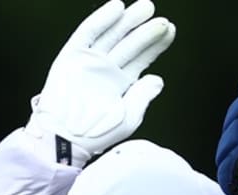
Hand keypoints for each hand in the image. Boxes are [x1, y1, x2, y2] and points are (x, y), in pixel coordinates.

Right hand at [26, 0, 175, 164]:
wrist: (67, 137)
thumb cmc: (97, 133)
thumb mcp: (128, 118)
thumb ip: (143, 97)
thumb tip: (158, 79)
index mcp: (121, 84)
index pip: (141, 58)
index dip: (155, 45)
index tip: (170, 31)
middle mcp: (107, 70)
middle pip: (130, 44)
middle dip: (146, 30)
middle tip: (161, 18)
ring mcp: (90, 61)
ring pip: (113, 34)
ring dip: (129, 21)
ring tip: (147, 8)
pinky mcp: (72, 55)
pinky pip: (89, 32)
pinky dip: (102, 19)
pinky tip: (118, 8)